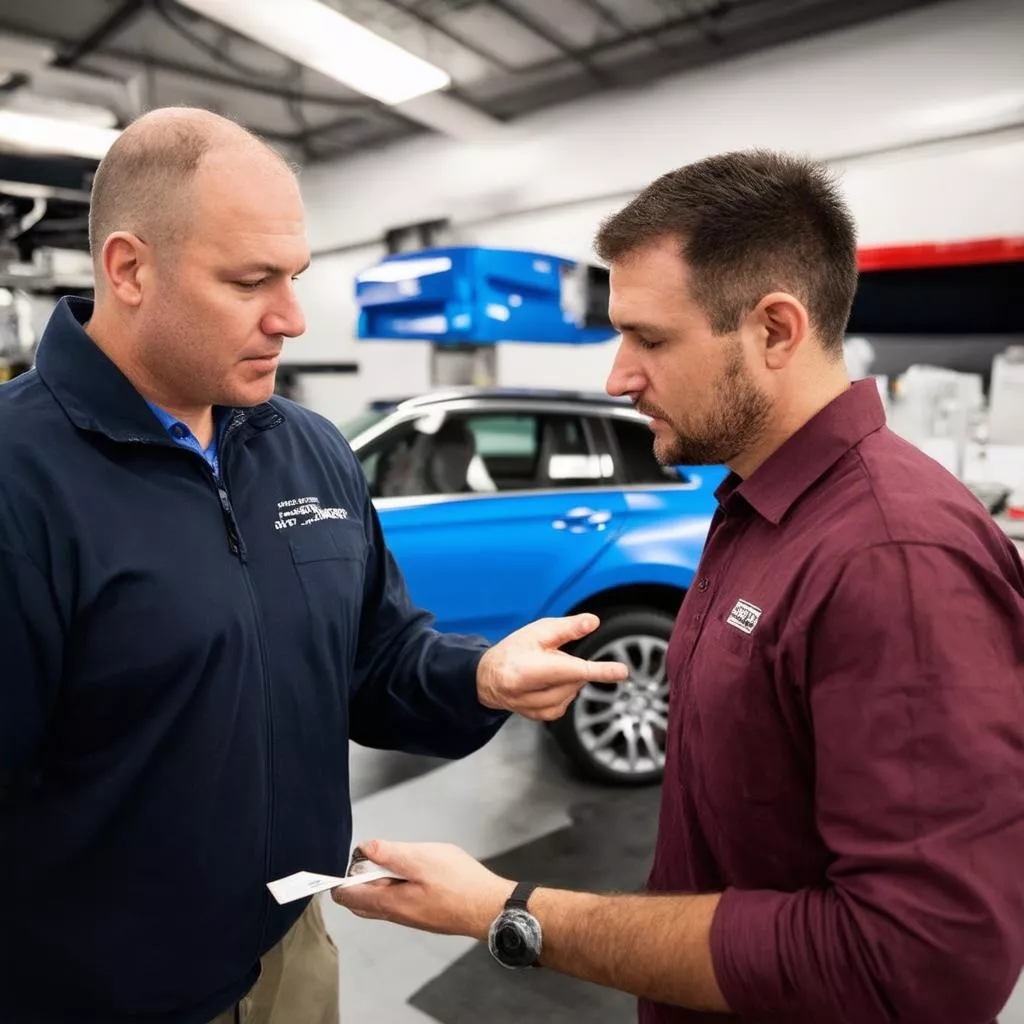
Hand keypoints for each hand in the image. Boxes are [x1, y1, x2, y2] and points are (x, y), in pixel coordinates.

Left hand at [331, 840, 513, 939]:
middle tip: (369, 858)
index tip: (348, 860)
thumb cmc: (459, 883)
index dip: (341, 879)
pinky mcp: (426, 915)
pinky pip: (400, 902)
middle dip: (358, 881)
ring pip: (382, 902)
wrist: (489, 906)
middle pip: (362, 903)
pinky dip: (396, 887)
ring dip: (380, 882)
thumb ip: (390, 853)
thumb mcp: (421, 858)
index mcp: (390, 903)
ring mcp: (412, 918)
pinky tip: (413, 872)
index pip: (349, 897)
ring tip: (394, 860)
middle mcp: (398, 915)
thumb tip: (365, 848)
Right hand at [476, 613, 628, 720]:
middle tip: (551, 656)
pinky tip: (547, 682)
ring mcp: (537, 709)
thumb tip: (592, 622)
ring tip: (545, 669)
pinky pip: (566, 702)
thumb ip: (567, 628)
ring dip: (568, 679)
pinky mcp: (542, 716)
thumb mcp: (538, 631)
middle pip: (575, 680)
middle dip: (572, 667)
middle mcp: (532, 694)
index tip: (621, 672)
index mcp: (531, 670)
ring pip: (573, 692)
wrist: (489, 677)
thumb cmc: (512, 651)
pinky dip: (564, 690)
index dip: (600, 671)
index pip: (574, 670)